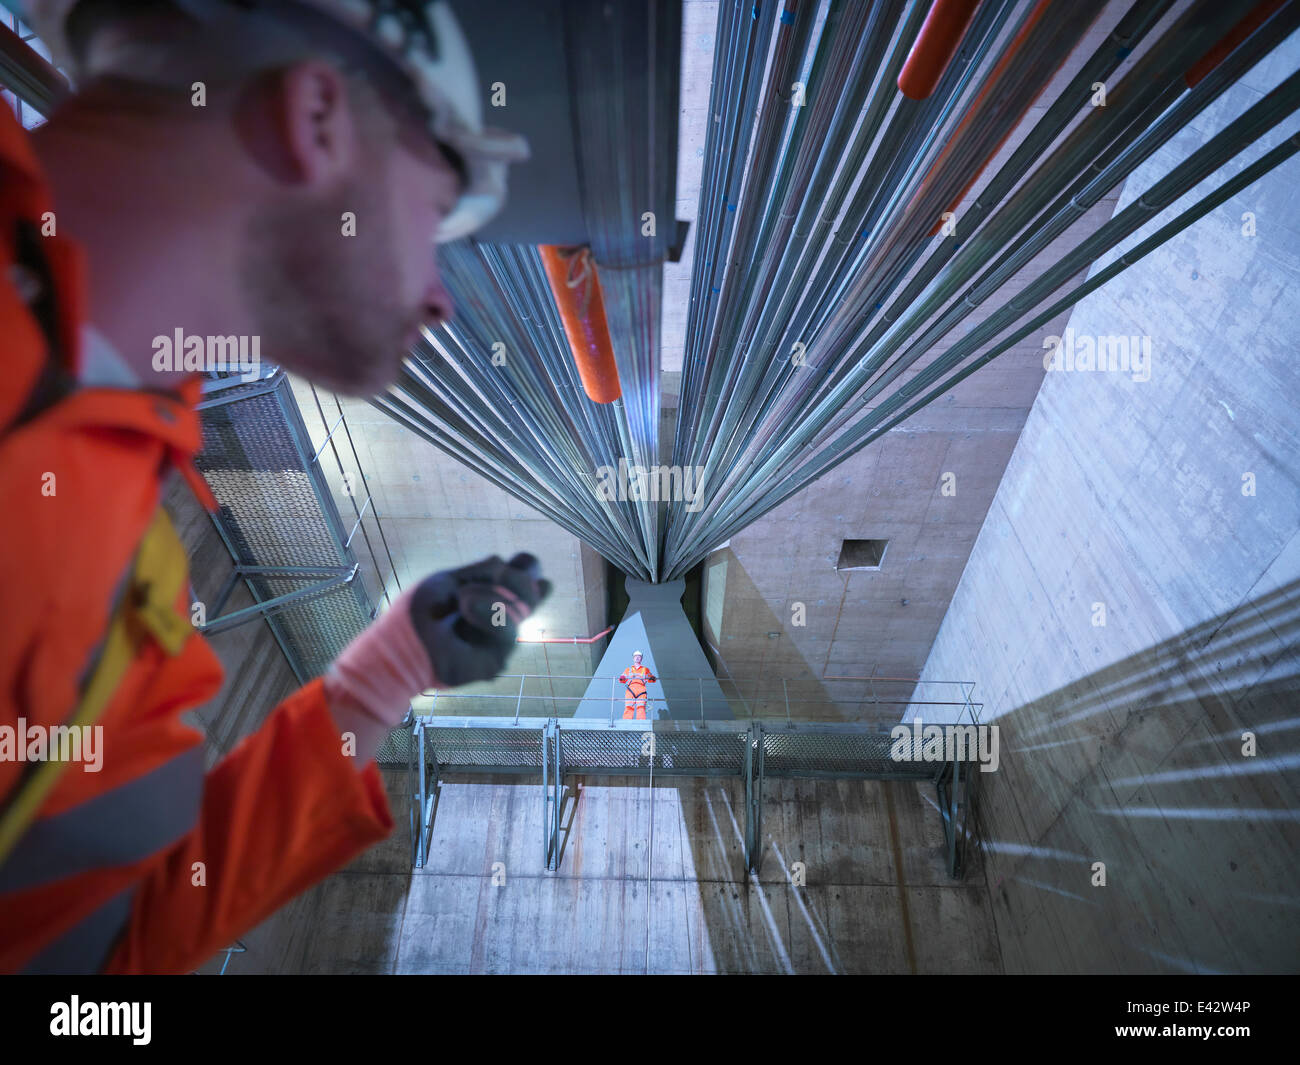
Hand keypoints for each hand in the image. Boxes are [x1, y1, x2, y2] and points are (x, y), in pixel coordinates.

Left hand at [408, 553, 551, 687]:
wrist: (399, 647)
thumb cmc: (418, 614)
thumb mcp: (448, 581)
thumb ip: (478, 571)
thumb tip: (505, 561)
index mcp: (490, 596)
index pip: (524, 579)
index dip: (529, 567)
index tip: (522, 562)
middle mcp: (501, 618)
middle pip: (535, 594)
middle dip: (521, 581)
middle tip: (500, 576)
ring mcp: (501, 640)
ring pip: (522, 608)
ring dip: (492, 595)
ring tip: (463, 600)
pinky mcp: (497, 660)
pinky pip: (508, 630)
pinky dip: (487, 613)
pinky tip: (466, 609)